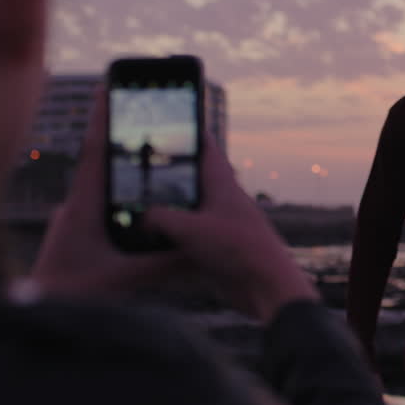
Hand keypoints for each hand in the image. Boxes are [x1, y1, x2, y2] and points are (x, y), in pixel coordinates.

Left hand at [30, 86, 182, 298]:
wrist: (33, 315)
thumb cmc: (70, 295)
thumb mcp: (123, 279)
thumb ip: (161, 265)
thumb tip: (197, 251)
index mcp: (82, 207)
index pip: (96, 153)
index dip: (103, 117)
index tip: (106, 86)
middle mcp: (74, 208)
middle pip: (101, 163)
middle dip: (119, 139)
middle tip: (138, 113)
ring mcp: (71, 222)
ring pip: (100, 188)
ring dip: (120, 173)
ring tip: (147, 161)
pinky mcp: (73, 237)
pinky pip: (98, 209)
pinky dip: (117, 201)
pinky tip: (136, 212)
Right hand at [141, 135, 318, 322]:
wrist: (266, 287)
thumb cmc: (237, 249)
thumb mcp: (189, 229)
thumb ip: (159, 218)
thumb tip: (140, 218)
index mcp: (222, 183)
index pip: (205, 147)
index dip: (189, 131)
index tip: (170, 117)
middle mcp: (223, 200)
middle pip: (194, 176)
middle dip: (169, 170)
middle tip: (141, 163)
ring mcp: (222, 223)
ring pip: (191, 207)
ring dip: (169, 205)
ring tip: (138, 201)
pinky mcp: (220, 247)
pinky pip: (191, 234)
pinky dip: (173, 233)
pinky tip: (153, 238)